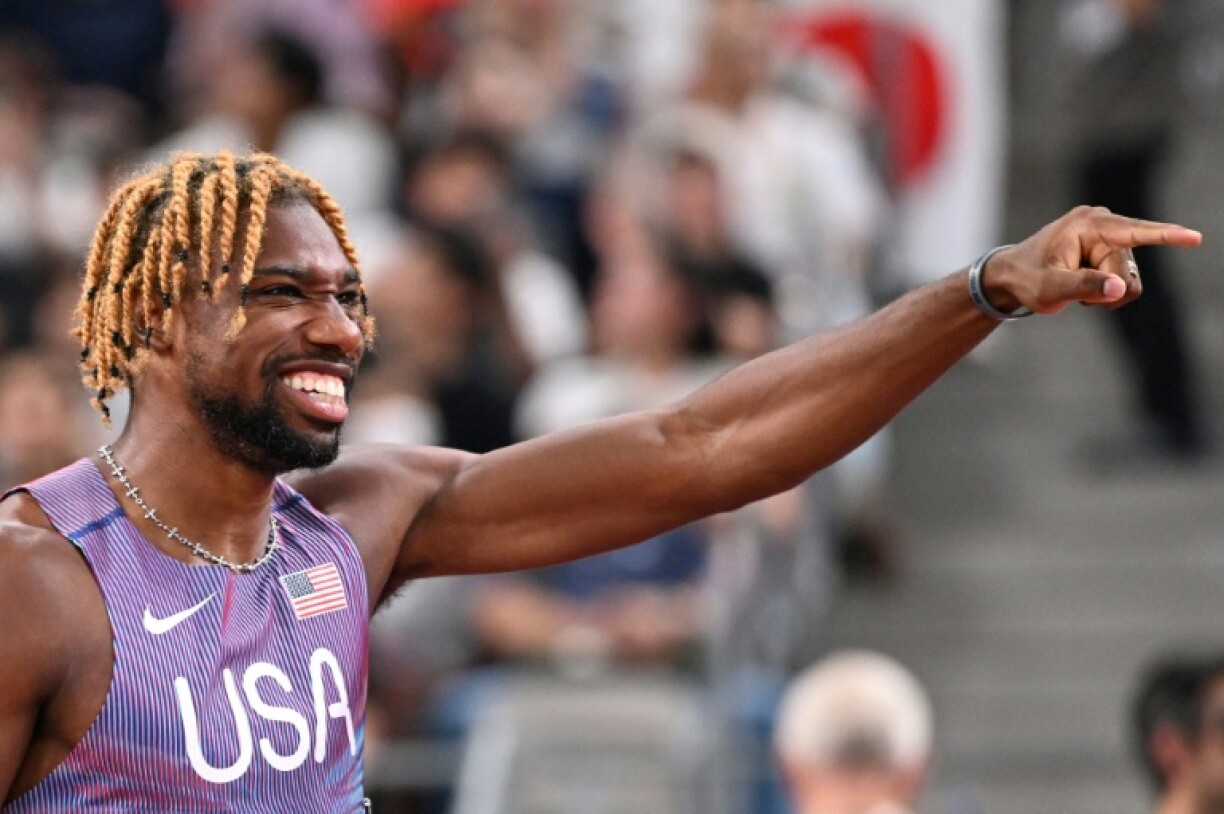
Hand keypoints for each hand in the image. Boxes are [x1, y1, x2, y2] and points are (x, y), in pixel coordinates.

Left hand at [981, 206, 1200, 314]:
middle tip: (1074, 293)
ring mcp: (1107, 237)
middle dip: (1106, 290)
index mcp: (1088, 225)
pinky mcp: (1109, 250)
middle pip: (1127, 271)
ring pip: (1128, 280)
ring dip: (1105, 293)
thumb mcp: (1049, 288)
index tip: (1194, 238)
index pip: (1135, 231)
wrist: (1012, 276)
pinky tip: (1082, 285)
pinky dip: (1104, 291)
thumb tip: (1120, 288)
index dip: (1166, 236)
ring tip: (1076, 287)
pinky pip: (1123, 281)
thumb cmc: (1027, 279)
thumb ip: (1083, 286)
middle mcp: (1102, 224)